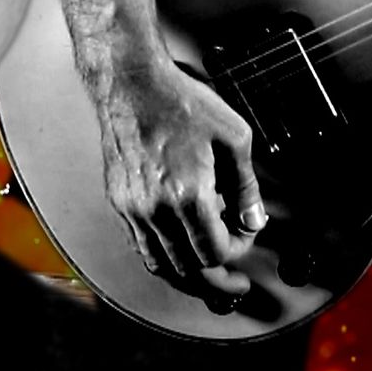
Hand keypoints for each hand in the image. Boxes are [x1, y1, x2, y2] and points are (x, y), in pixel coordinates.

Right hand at [96, 58, 267, 302]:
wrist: (131, 84)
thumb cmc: (180, 103)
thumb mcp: (233, 138)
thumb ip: (247, 187)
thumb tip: (254, 221)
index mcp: (189, 194)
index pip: (217, 252)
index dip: (239, 252)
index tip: (246, 237)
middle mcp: (156, 207)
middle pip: (189, 270)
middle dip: (218, 281)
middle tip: (235, 286)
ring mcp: (133, 206)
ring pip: (161, 264)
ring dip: (189, 275)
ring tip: (207, 274)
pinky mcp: (118, 200)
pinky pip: (140, 245)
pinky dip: (162, 256)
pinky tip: (178, 247)